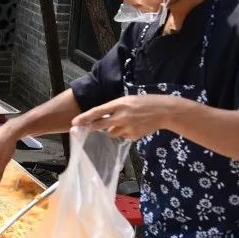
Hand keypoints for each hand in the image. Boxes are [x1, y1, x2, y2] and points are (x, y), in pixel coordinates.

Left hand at [70, 94, 189, 140]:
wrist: (164, 111)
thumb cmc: (144, 103)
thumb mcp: (127, 100)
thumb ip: (114, 108)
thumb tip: (101, 117)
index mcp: (119, 104)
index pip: (97, 112)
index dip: (85, 118)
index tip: (74, 122)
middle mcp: (121, 116)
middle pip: (100, 125)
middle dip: (91, 128)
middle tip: (82, 129)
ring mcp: (127, 127)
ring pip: (111, 133)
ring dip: (112, 129)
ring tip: (123, 122)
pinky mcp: (133, 136)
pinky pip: (123, 136)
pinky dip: (124, 133)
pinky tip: (133, 126)